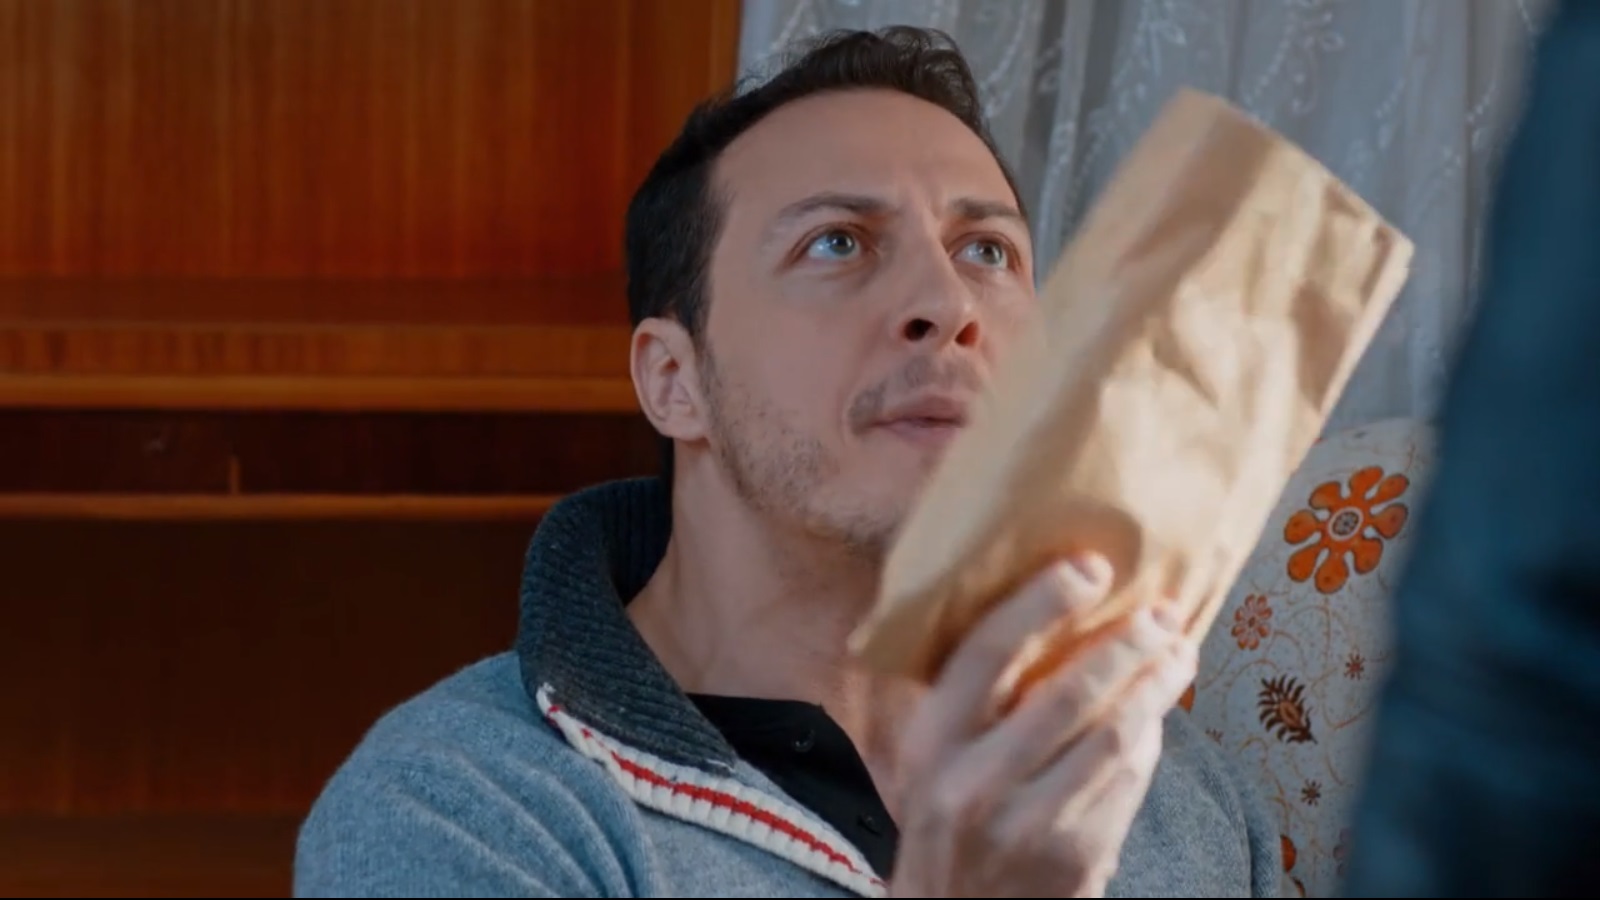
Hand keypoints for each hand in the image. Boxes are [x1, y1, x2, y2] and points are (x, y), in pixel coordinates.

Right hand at [886, 554, 1195, 898]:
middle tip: (1162, 612)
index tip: (1089, 568)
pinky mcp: (1076, 856)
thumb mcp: (928, 760)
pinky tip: (1158, 713)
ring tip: (1178, 652)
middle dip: (1127, 644)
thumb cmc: (943, 825)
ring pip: (1113, 736)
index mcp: (931, 742)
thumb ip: (968, 700)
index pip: (988, 654)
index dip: (1042, 602)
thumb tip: (1042, 612)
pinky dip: (1150, 739)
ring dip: (1156, 686)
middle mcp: (974, 782)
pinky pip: (1128, 781)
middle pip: (1068, 693)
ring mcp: (1029, 824)